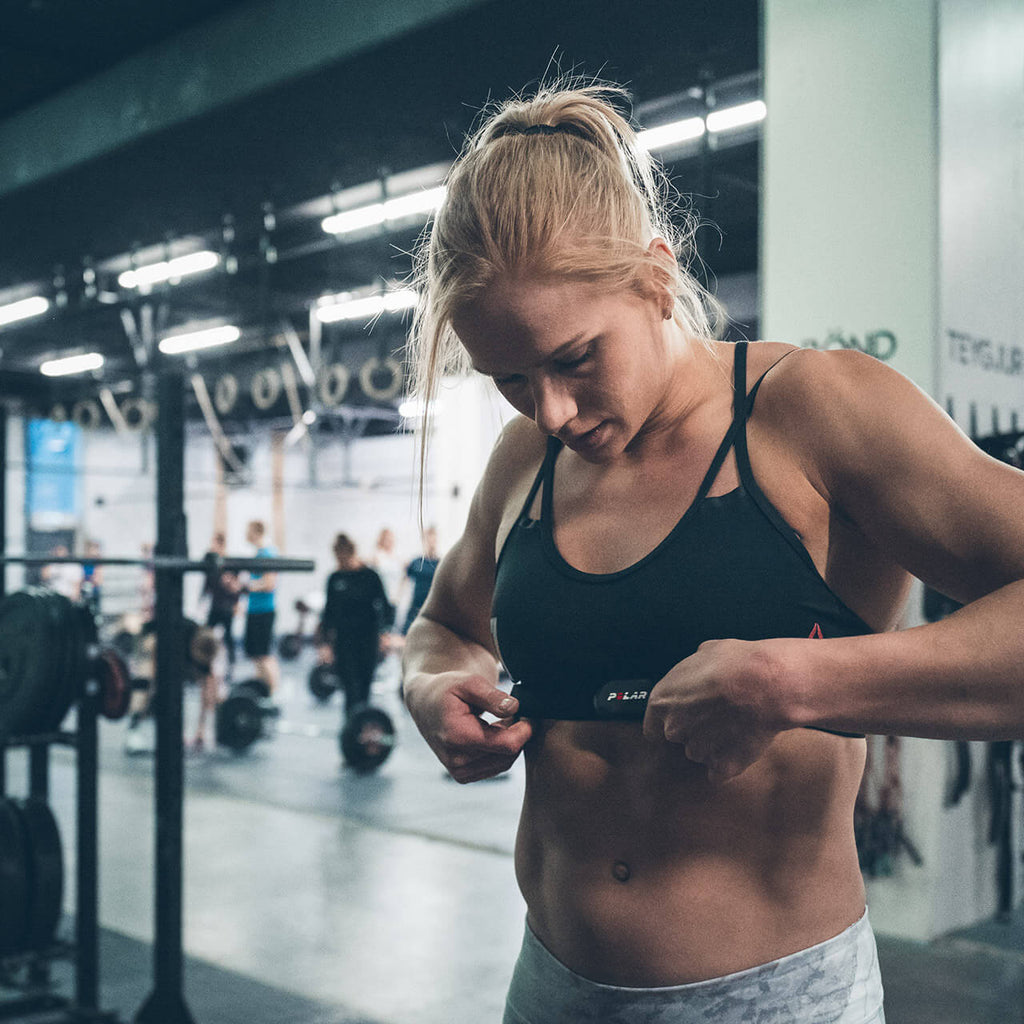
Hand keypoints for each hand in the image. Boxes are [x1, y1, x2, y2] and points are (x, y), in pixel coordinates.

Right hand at [406, 672, 532, 782]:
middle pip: (508, 756)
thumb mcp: (469, 683)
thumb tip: (515, 708)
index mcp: (458, 736)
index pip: (507, 744)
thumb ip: (492, 696)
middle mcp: (456, 760)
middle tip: (517, 713)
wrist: (426, 704)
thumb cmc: (447, 690)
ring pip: (503, 764)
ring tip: (504, 720)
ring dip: (509, 743)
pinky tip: (494, 732)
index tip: (529, 714)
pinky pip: (494, 767)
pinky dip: (500, 752)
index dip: (525, 730)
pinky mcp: (462, 776)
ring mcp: (458, 771)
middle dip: (518, 735)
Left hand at [643, 639, 785, 782]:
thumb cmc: (735, 663)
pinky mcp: (723, 766)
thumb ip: (694, 669)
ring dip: (715, 745)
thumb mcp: (705, 651)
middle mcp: (674, 728)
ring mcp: (698, 750)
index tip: (682, 720)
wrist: (765, 684)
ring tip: (737, 726)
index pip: (652, 726)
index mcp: (662, 701)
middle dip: (696, 729)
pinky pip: (721, 772)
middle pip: (679, 738)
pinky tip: (743, 746)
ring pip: (702, 753)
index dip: (669, 721)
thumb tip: (700, 666)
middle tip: (719, 715)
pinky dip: (730, 763)